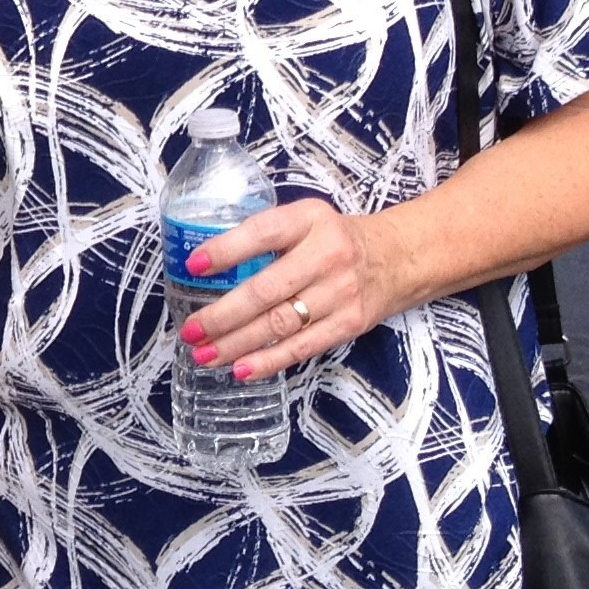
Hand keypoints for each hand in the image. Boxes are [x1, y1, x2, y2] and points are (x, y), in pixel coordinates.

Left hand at [175, 198, 403, 383]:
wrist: (397, 257)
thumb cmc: (335, 239)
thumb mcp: (305, 219)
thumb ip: (266, 234)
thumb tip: (206, 264)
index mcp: (309, 220)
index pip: (263, 233)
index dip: (226, 250)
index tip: (193, 266)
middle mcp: (327, 256)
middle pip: (266, 290)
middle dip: (223, 315)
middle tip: (191, 330)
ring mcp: (340, 293)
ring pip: (280, 324)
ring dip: (237, 343)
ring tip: (204, 354)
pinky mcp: (349, 324)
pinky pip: (302, 347)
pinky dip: (268, 361)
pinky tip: (240, 369)